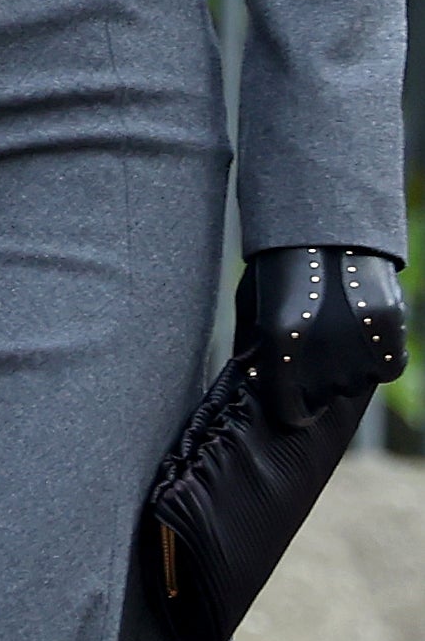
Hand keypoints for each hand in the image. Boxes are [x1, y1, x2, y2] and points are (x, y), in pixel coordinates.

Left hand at [243, 244, 406, 430]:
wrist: (327, 229)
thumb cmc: (282, 268)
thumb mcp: (253, 308)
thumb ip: (252, 350)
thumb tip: (251, 381)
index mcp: (278, 351)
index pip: (290, 411)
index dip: (291, 404)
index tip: (293, 395)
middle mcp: (319, 359)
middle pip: (325, 394)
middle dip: (319, 378)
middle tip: (318, 343)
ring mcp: (357, 348)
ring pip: (357, 381)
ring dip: (351, 365)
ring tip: (341, 327)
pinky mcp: (390, 335)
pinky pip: (389, 367)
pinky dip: (382, 356)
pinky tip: (368, 333)